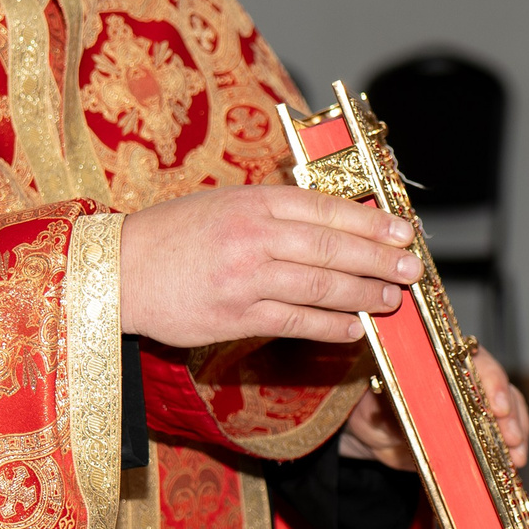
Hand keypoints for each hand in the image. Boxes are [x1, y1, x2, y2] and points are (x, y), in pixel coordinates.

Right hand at [120, 187, 419, 347]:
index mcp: (253, 200)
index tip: (403, 231)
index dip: (371, 220)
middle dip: (379, 258)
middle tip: (411, 269)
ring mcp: (245, 276)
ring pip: (320, 285)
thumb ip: (273, 209)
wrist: (117, 271)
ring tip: (392, 300)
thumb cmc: (172, 236)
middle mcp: (253, 234)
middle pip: (332, 246)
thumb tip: (332, 218)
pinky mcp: (234, 315)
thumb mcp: (223, 203)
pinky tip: (354, 329)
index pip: (326, 208)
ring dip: (363, 294)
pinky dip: (330, 326)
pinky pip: (295, 322)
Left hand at [341, 345, 528, 472]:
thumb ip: (388, 408)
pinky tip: (513, 467)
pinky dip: (509, 451)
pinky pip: (500, 437)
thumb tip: (395, 414)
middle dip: (510, 415)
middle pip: (499, 387)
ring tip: (517, 459)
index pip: (475, 362)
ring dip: (516, 434)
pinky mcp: (476, 430)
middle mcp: (463, 378)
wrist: (367, 431)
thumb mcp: (373, 404)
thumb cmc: (369, 405)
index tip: (497, 407)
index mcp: (440, 360)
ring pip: (508, 410)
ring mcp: (473, 405)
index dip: (491, 383)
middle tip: (512, 440)